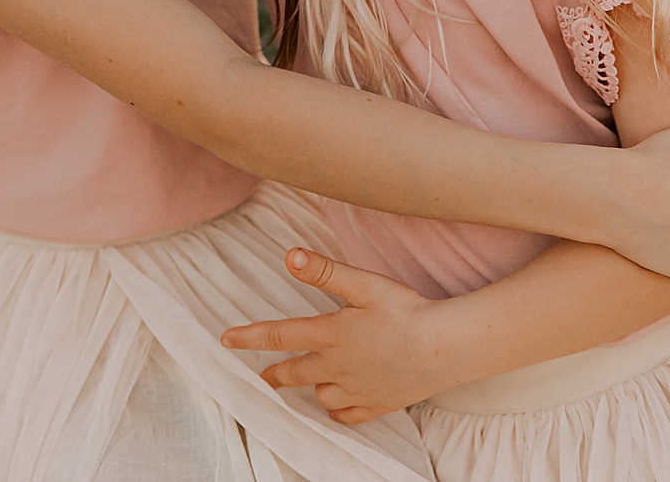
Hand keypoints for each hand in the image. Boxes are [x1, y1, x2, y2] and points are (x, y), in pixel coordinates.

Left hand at [220, 248, 450, 423]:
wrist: (444, 348)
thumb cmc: (406, 311)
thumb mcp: (364, 284)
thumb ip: (325, 271)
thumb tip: (290, 255)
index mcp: (330, 335)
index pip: (279, 335)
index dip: (249, 337)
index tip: (225, 340)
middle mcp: (337, 366)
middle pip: (295, 373)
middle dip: (276, 373)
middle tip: (263, 376)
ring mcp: (357, 389)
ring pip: (322, 395)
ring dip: (312, 388)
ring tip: (311, 382)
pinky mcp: (378, 404)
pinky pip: (348, 414)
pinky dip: (339, 410)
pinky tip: (340, 403)